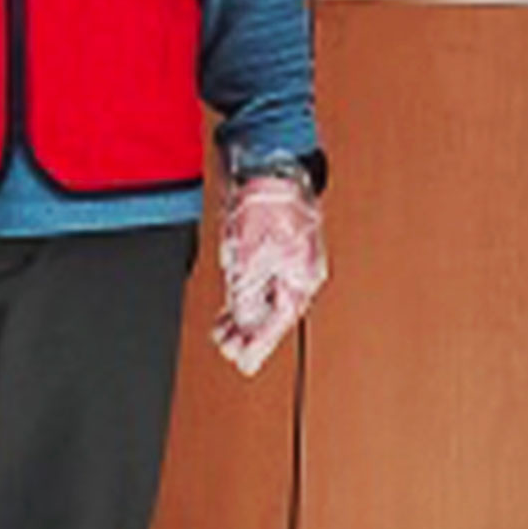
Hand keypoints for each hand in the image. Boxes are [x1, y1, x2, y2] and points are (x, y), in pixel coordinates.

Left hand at [215, 169, 327, 369]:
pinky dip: (245, 298)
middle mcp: (298, 271)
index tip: (244, 364)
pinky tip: (231, 308)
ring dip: (244, 318)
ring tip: (224, 334)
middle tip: (229, 349)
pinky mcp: (272, 248)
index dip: (260, 345)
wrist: (268, 164)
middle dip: (250, 333)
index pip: (281, 321)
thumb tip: (244, 322)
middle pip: (275, 313)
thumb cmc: (268, 204)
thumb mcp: (250, 261)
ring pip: (267, 300)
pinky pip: (261, 283)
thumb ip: (247, 298)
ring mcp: (286, 259)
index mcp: (303, 276)